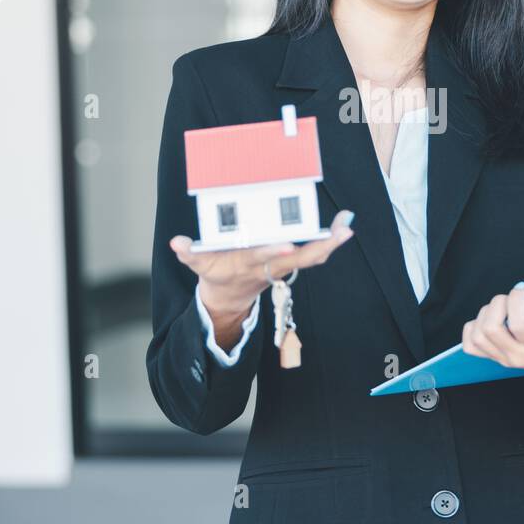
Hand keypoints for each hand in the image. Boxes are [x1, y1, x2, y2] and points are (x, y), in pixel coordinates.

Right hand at [170, 210, 355, 323]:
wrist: (229, 299)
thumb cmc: (216, 275)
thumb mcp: (199, 266)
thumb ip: (189, 254)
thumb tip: (176, 243)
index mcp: (250, 264)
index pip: (264, 257)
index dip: (276, 252)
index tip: (290, 245)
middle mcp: (271, 266)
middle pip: (301, 259)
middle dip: (321, 247)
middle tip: (342, 232)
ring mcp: (284, 266)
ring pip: (312, 257)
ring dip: (331, 243)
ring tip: (347, 224)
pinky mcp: (291, 263)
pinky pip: (315, 253)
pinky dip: (329, 241)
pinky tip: (342, 225)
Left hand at [461, 281, 523, 387]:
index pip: (518, 326)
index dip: (516, 302)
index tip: (522, 288)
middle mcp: (516, 356)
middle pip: (491, 330)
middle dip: (497, 305)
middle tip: (509, 296)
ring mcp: (502, 358)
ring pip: (478, 335)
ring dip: (484, 314)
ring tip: (500, 306)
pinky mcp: (492, 357)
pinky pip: (471, 345)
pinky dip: (472, 328)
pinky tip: (486, 318)